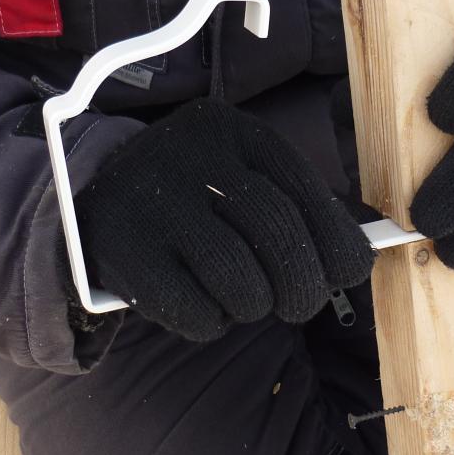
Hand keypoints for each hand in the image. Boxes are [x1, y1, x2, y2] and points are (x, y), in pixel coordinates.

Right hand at [76, 98, 373, 340]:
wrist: (95, 194)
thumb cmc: (196, 196)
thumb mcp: (243, 177)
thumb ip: (297, 209)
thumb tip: (358, 260)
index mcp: (234, 132)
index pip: (304, 190)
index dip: (336, 241)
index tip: (348, 271)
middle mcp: (193, 158)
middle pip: (277, 233)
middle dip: (303, 284)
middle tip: (300, 304)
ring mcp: (154, 204)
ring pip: (240, 281)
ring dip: (253, 306)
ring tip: (244, 299)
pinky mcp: (125, 253)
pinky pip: (193, 311)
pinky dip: (210, 322)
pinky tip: (201, 304)